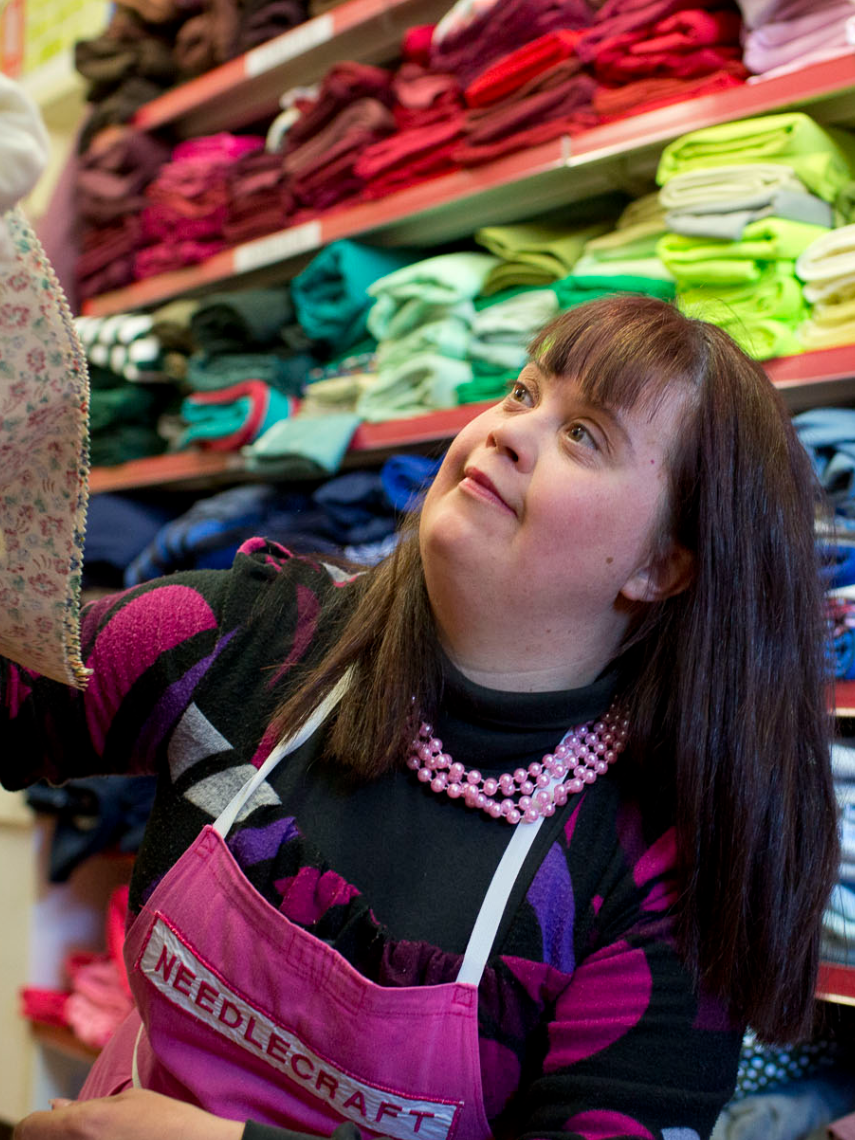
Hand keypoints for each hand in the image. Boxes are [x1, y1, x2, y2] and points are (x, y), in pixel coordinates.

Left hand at [13, 1088, 244, 1139]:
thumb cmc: (170, 1125)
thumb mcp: (131, 1102)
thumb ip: (87, 1107)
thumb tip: (56, 1107)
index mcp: (83, 1126)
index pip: (29, 1129)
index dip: (38, 1124)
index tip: (52, 1123)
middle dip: (58, 1137)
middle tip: (90, 1132)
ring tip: (111, 1139)